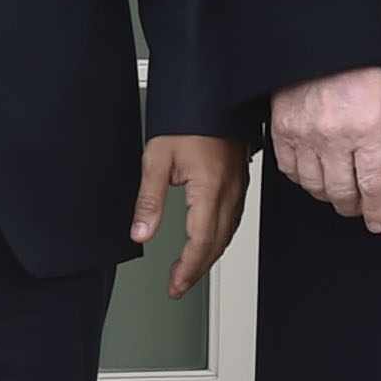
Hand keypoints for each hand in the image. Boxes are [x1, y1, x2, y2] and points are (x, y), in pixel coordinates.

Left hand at [134, 134, 250, 294]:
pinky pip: (234, 219)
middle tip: (180, 285)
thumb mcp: (157, 158)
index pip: (200, 242)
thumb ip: (149, 200)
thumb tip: (141, 232)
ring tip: (191, 270)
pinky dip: (220, 238)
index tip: (175, 284)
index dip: (187, 268)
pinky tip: (211, 241)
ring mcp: (238, 187)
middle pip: (217, 244)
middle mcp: (229, 192)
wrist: (213, 95)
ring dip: (209, 257)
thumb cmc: (188, 120)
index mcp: (209, 189)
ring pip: (228, 234)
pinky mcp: (239, 181)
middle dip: (198, 270)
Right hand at [270, 66, 380, 231]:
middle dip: (353, 206)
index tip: (377, 222)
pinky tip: (313, 174)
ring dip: (328, 195)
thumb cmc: (354, 67)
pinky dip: (302, 180)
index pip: (372, 185)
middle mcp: (334, 137)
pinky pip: (290, 172)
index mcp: (365, 129)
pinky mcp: (282, 132)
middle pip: (342, 193)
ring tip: (337, 190)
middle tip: (358, 206)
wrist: (317, 44)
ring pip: (314, 187)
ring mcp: (304, 136)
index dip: (376, 210)